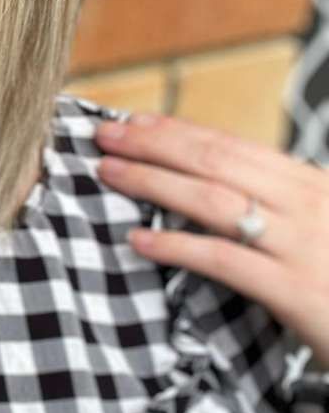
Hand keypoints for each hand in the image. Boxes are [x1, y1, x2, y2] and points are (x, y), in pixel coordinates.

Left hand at [93, 112, 328, 369]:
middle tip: (104, 134)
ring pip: (214, 201)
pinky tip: (138, 240)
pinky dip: (177, 246)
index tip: (134, 120)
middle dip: (153, 144)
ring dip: (153, 181)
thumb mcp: (320, 226)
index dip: (178, 131)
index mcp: (311, 184)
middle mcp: (307, 205)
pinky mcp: (297, 292)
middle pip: (215, 162)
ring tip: (108, 172)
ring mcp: (303, 246)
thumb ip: (278, 204)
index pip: (232, 147)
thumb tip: (218, 184)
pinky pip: (225, 261)